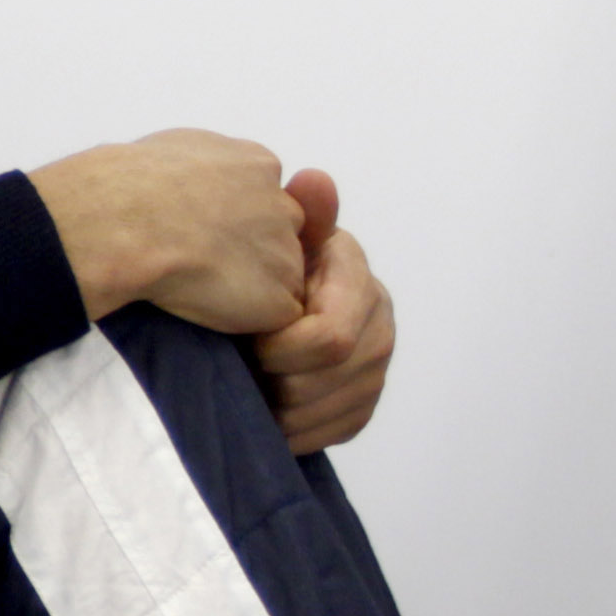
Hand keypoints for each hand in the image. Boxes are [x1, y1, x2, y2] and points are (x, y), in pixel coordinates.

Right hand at [28, 129, 310, 333]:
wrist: (125, 224)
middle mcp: (282, 204)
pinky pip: (271, 317)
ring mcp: (287, 254)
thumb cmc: (130, 185)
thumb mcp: (173, 147)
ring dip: (248, 285)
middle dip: (249, 250)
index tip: (198, 229)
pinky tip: (207, 309)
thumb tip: (191, 182)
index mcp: (258, 164)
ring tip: (196, 287)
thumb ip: (203, 166)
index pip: (264, 197)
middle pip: (280, 236)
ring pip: (278, 277)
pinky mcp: (280, 299)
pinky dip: (244, 319)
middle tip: (199, 261)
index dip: (232, 219)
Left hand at [247, 171, 395, 454]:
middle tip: (235, 366)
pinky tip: (260, 412)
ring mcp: (374, 372)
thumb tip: (314, 179)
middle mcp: (380, 329)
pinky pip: (324, 436)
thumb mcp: (282, 239)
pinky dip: (286, 432)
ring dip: (272, 407)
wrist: (269, 302)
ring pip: (318, 413)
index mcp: (360, 283)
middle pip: (319, 382)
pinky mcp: (360, 408)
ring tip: (242, 385)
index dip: (279, 350)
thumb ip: (302, 216)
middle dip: (270, 380)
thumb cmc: (266, 266)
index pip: (328, 339)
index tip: (244, 338)